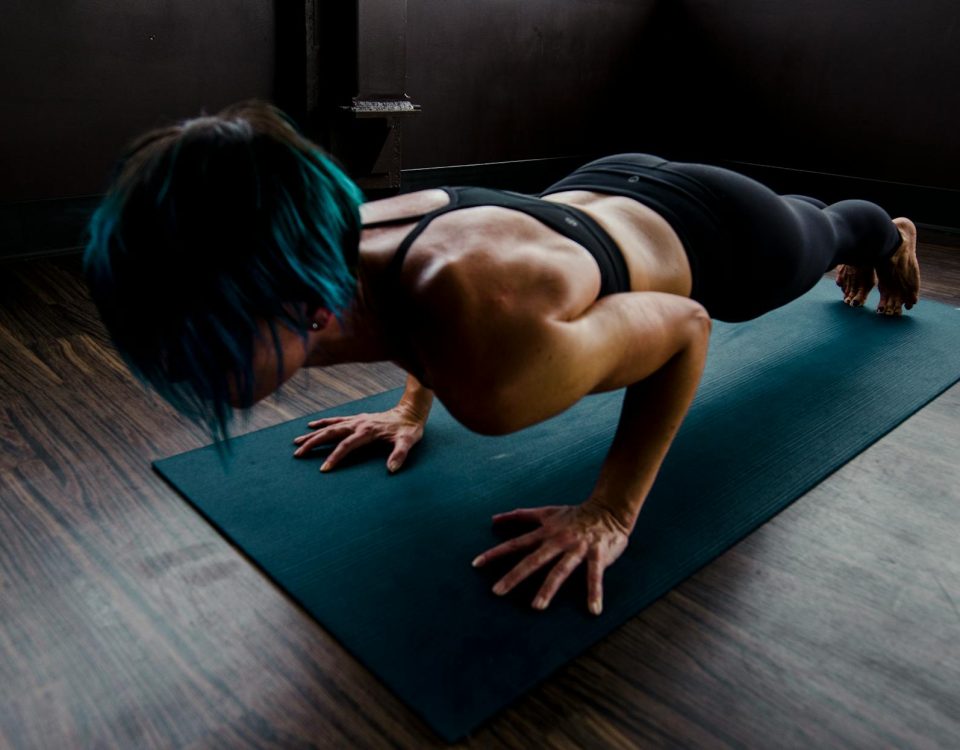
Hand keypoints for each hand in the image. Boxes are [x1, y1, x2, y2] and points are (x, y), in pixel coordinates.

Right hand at [292, 405, 424, 472]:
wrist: (410, 411)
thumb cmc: (409, 428)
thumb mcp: (408, 441)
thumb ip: (400, 454)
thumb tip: (391, 469)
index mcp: (367, 431)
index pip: (346, 446)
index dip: (335, 457)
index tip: (323, 469)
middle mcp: (358, 424)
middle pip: (330, 434)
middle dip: (313, 443)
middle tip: (298, 454)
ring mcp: (356, 420)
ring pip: (329, 427)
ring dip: (313, 434)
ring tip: (296, 442)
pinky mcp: (357, 418)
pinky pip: (335, 420)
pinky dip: (322, 423)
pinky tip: (311, 426)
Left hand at [472, 503, 629, 614]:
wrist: (609, 509)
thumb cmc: (575, 514)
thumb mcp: (546, 512)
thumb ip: (520, 516)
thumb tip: (494, 518)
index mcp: (545, 533)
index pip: (515, 544)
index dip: (495, 553)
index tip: (476, 565)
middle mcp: (557, 541)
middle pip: (532, 560)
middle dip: (514, 576)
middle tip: (497, 592)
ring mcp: (577, 548)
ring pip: (560, 570)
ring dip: (548, 589)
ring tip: (536, 607)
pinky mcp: (597, 555)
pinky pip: (595, 576)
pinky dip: (595, 592)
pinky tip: (593, 610)